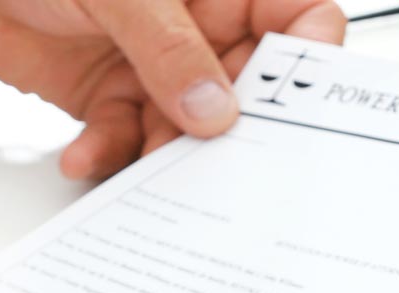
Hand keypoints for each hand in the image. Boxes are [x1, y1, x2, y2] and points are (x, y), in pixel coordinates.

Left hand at [0, 0, 345, 179]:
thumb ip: (169, 47)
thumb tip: (215, 109)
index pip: (298, 19)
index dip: (312, 59)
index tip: (299, 105)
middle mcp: (201, 30)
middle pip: (249, 92)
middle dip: (233, 132)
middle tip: (218, 161)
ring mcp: (160, 69)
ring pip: (189, 130)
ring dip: (166, 154)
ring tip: (146, 167)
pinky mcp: (115, 99)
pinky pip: (127, 139)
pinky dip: (108, 154)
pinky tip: (85, 156)